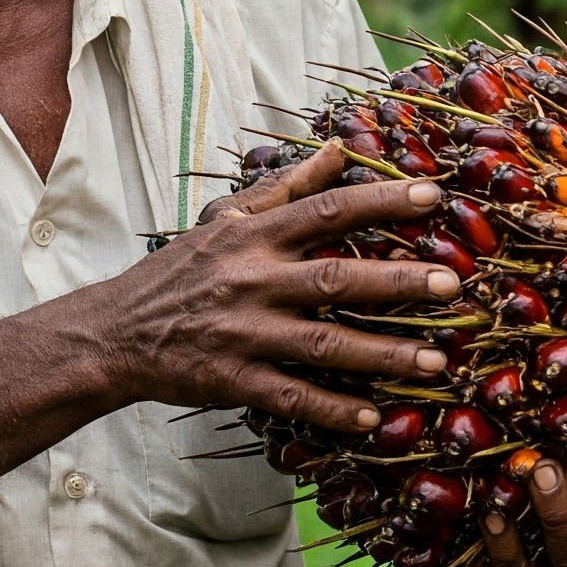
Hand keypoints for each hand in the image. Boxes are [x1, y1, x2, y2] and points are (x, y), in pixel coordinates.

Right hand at [90, 141, 459, 430]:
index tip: (432, 196)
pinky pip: (291, 397)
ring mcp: (243, 333)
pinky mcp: (233, 379)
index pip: (325, 211)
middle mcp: (252, 280)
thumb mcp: (223, 219)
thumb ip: (284, 188)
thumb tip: (337, 149)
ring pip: (323, 343)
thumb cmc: (179, 272)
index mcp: (253, 236)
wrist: (114, 333)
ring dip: (382, 353)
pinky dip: (333, 409)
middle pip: (334, 277)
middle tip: (451, 284)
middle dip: (396, 281)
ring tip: (435, 361)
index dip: (379, 202)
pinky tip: (374, 417)